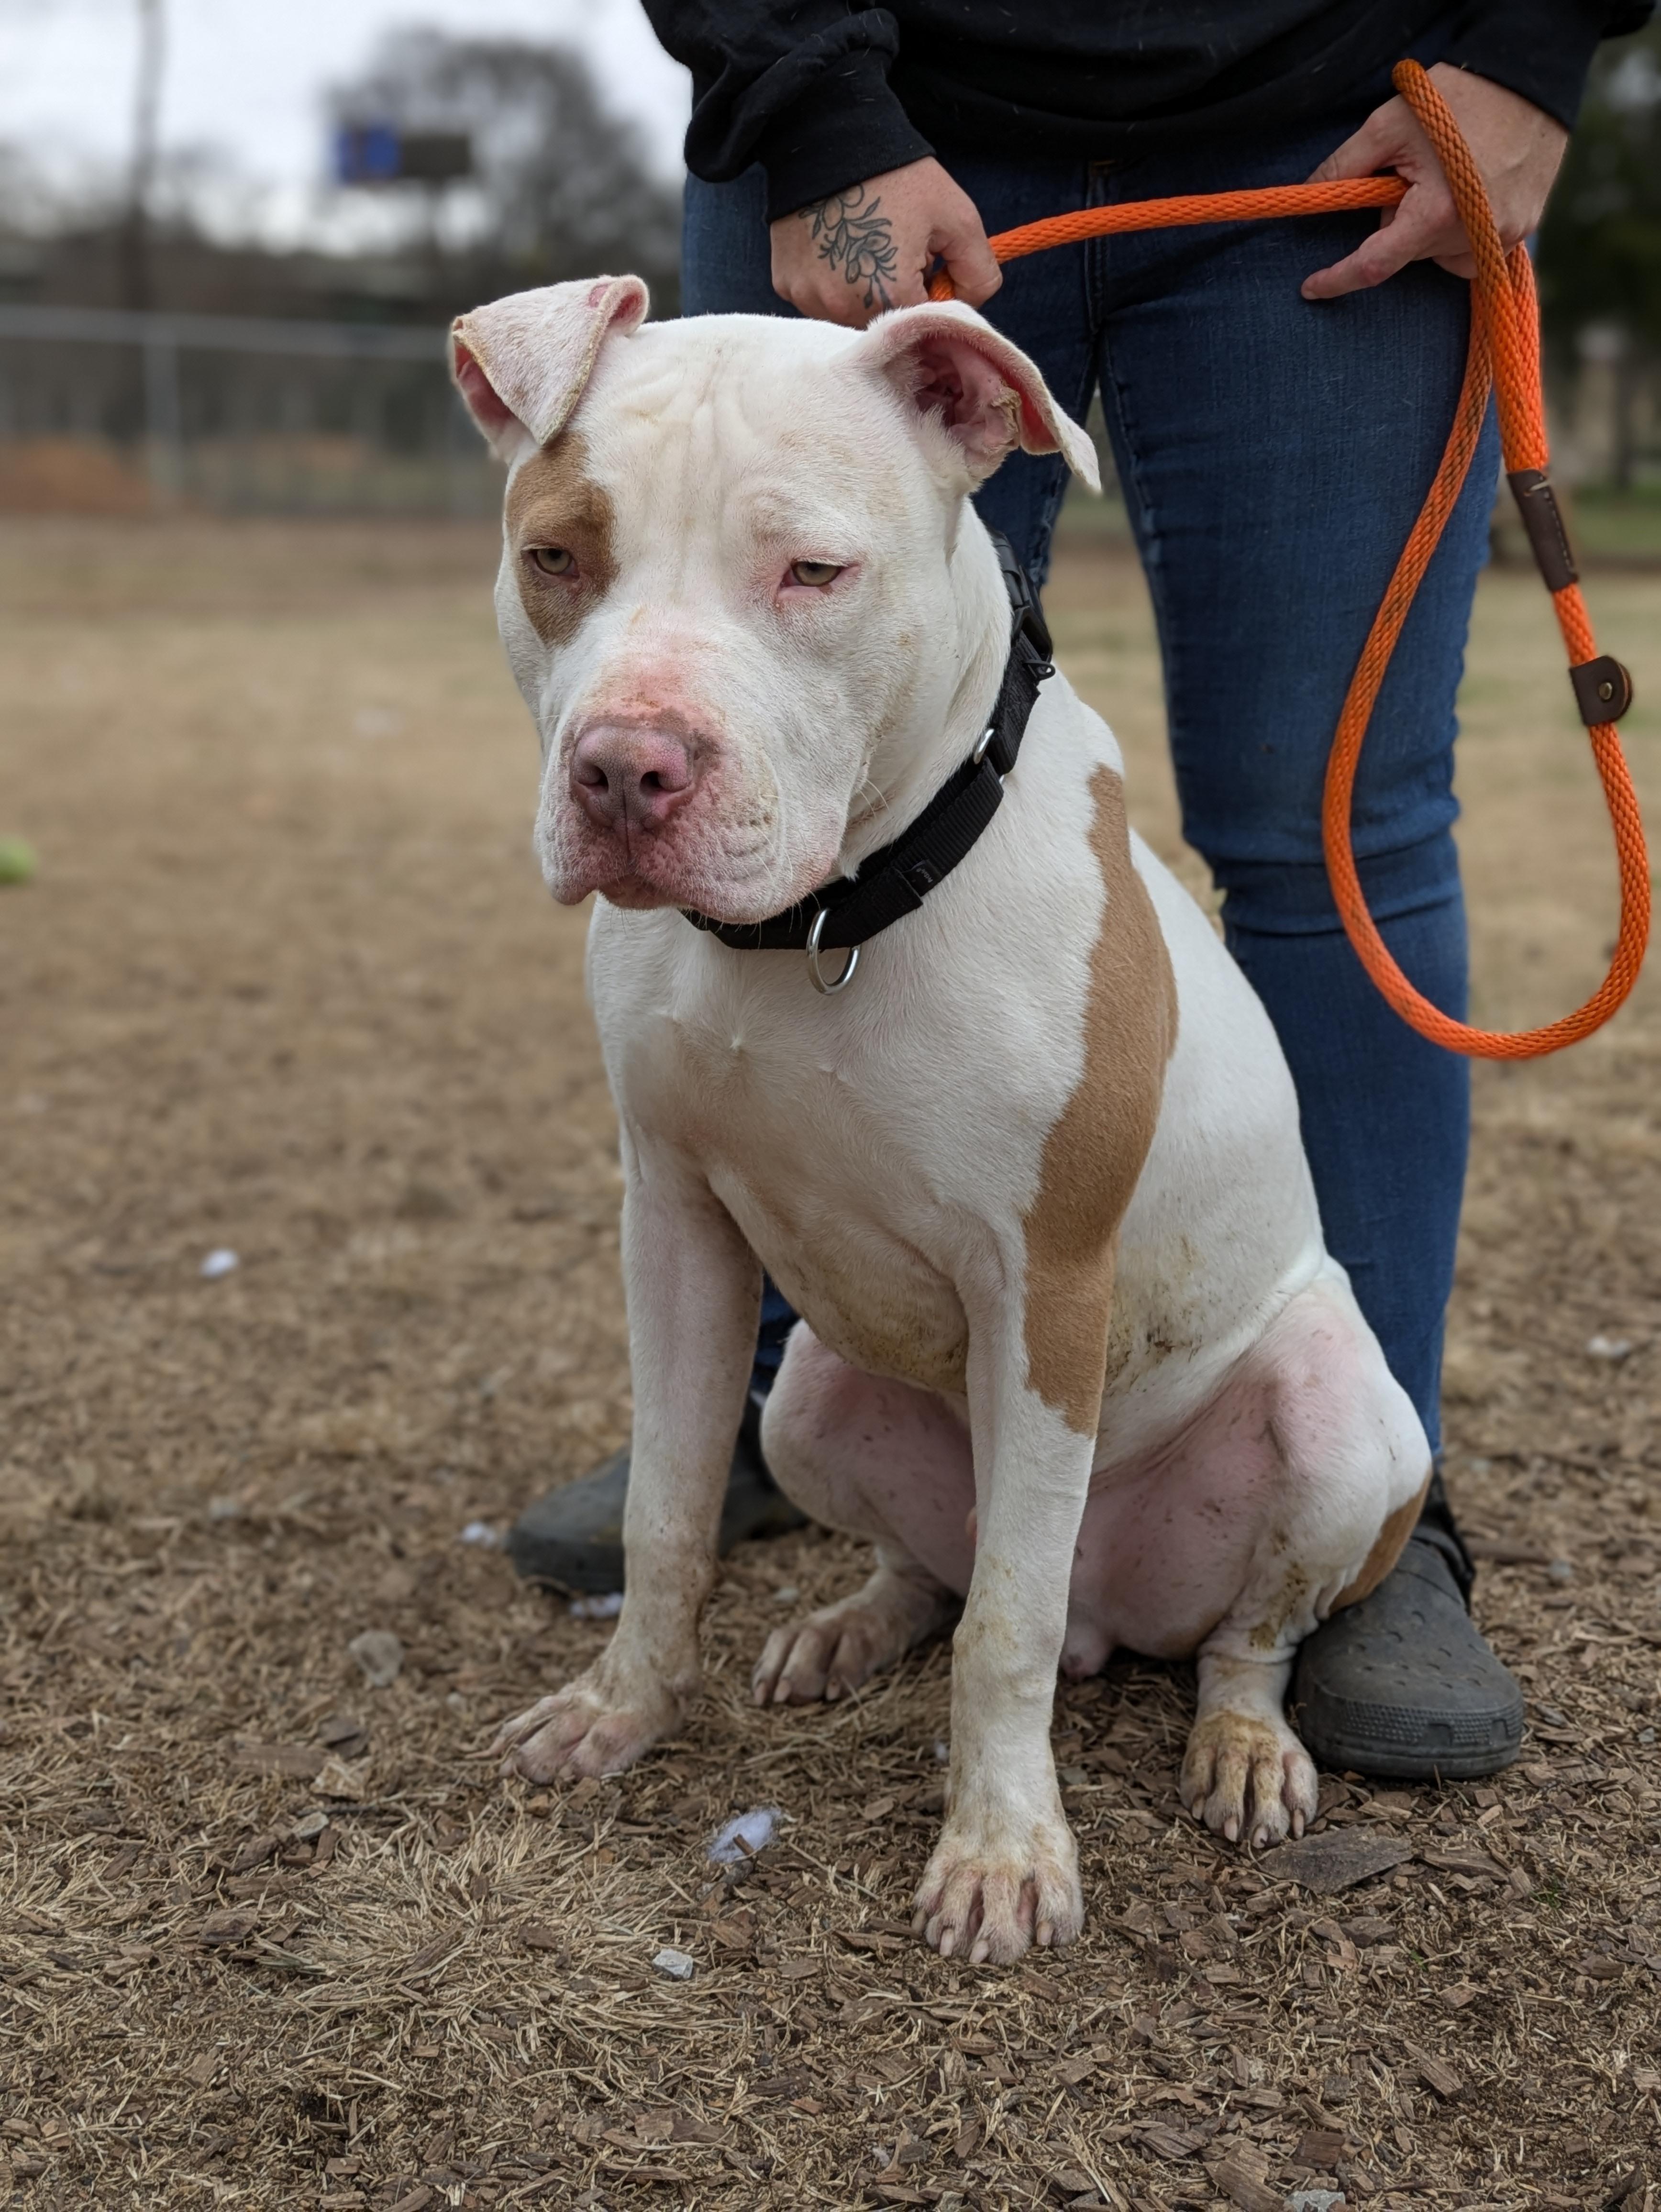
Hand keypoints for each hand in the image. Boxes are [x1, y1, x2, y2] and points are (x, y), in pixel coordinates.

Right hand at [770, 156, 1001, 327]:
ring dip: (861, 295)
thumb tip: (969, 310)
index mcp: (891, 296)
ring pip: (849, 318)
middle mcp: (845, 310)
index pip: (923, 324)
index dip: (930, 293)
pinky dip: (831, 283)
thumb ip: (980, 274)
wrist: (827, 137)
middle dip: (895, 296)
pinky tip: (835, 247)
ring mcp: (811, 300)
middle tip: (892, 249)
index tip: (925, 261)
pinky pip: (818, 301)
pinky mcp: (786, 288)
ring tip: (860, 246)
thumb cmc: (897, 175)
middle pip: (885, 326)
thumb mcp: (958, 217)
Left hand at [1301, 63, 1567, 299]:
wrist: (1530, 80)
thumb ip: (1346, 165)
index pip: (1375, 264)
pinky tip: (1470, 195)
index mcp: (1437, 214)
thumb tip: (1309, 194)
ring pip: (1440, 255)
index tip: (1311, 287)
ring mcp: (1505, 236)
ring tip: (1447, 180)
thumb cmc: (1459, 97)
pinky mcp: (1524, 229)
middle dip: (1398, 223)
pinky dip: (1462, 232)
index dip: (1338, 279)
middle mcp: (1475, 236)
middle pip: (1409, 253)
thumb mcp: (1389, 123)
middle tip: (1411, 176)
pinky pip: (1476, 250)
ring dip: (1430, 229)